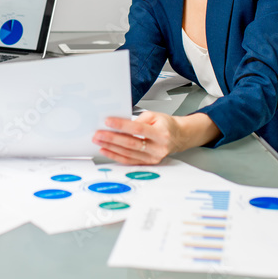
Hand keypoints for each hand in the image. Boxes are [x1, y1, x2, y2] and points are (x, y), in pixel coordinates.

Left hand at [93, 111, 219, 164]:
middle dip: (112, 138)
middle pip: (131, 144)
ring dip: (111, 148)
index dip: (121, 125)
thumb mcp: (155, 116)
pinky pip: (130, 160)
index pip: (137, 129)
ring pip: (128, 154)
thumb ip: (138, 119)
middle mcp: (158, 147)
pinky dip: (116, 156)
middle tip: (98, 134)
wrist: (179, 137)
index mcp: (161, 133)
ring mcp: (154, 157)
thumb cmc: (166, 125)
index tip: (108, 122)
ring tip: (99, 141)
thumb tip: (119, 125)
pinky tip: (106, 150)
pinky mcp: (149, 163)